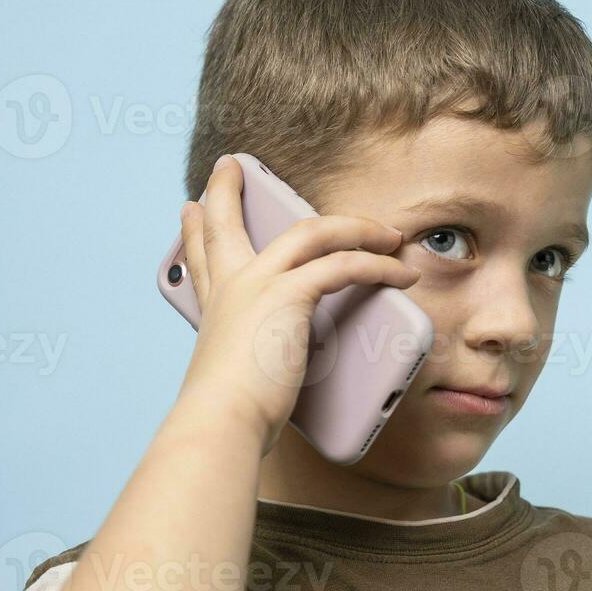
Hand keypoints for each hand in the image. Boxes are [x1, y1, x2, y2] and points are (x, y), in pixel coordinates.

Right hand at [172, 155, 420, 453]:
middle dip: (228, 192)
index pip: (203, 258)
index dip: (196, 231)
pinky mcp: (289, 294)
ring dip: (357, 229)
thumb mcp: (238, 381)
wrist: (222, 424)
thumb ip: (255, 367)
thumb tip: (267, 385)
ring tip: (388, 233)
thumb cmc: (232, 417)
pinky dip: (378, 265)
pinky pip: (343, 265)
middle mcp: (231, 288)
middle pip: (228, 223)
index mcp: (215, 309)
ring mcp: (258, 285)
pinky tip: (401, 272)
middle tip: (232, 166)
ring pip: (311, 233)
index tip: (190, 208)